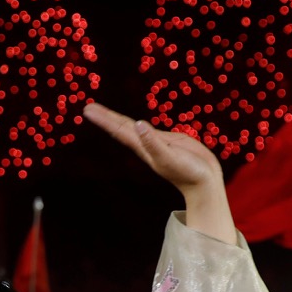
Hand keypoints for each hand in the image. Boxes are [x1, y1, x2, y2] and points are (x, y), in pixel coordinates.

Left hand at [83, 102, 222, 195]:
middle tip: (88, 108)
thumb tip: (138, 124)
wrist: (203, 183)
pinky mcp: (168, 142)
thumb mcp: (170, 156)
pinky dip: (139, 125)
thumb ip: (153, 142)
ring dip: (118, 120)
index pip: (119, 130)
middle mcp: (145, 145)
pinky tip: (136, 124)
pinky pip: (148, 131)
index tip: (87, 110)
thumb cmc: (188, 172)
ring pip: (133, 128)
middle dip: (105, 118)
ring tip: (104, 113)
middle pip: (121, 128)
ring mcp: (155, 143)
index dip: (104, 119)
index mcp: (142, 147)